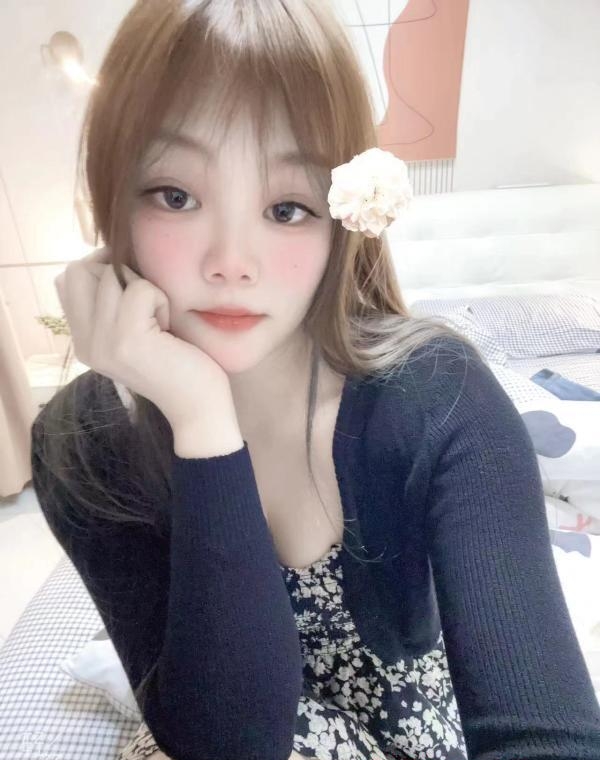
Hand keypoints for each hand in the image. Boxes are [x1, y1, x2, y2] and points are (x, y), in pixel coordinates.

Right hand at [54, 246, 234, 428]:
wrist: (198, 407)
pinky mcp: (126, 340)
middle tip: (147, 297)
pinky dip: (161, 300)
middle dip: (118, 270)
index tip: (131, 280)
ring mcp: (102, 342)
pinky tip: (169, 328)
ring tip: (159, 318)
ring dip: (145, 286)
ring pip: (113, 275)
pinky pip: (141, 289)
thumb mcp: (135, 331)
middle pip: (81, 270)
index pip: (68, 279)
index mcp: (83, 341)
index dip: (100, 266)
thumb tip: (106, 256)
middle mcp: (85, 343)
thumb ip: (112, 303)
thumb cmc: (178, 363)